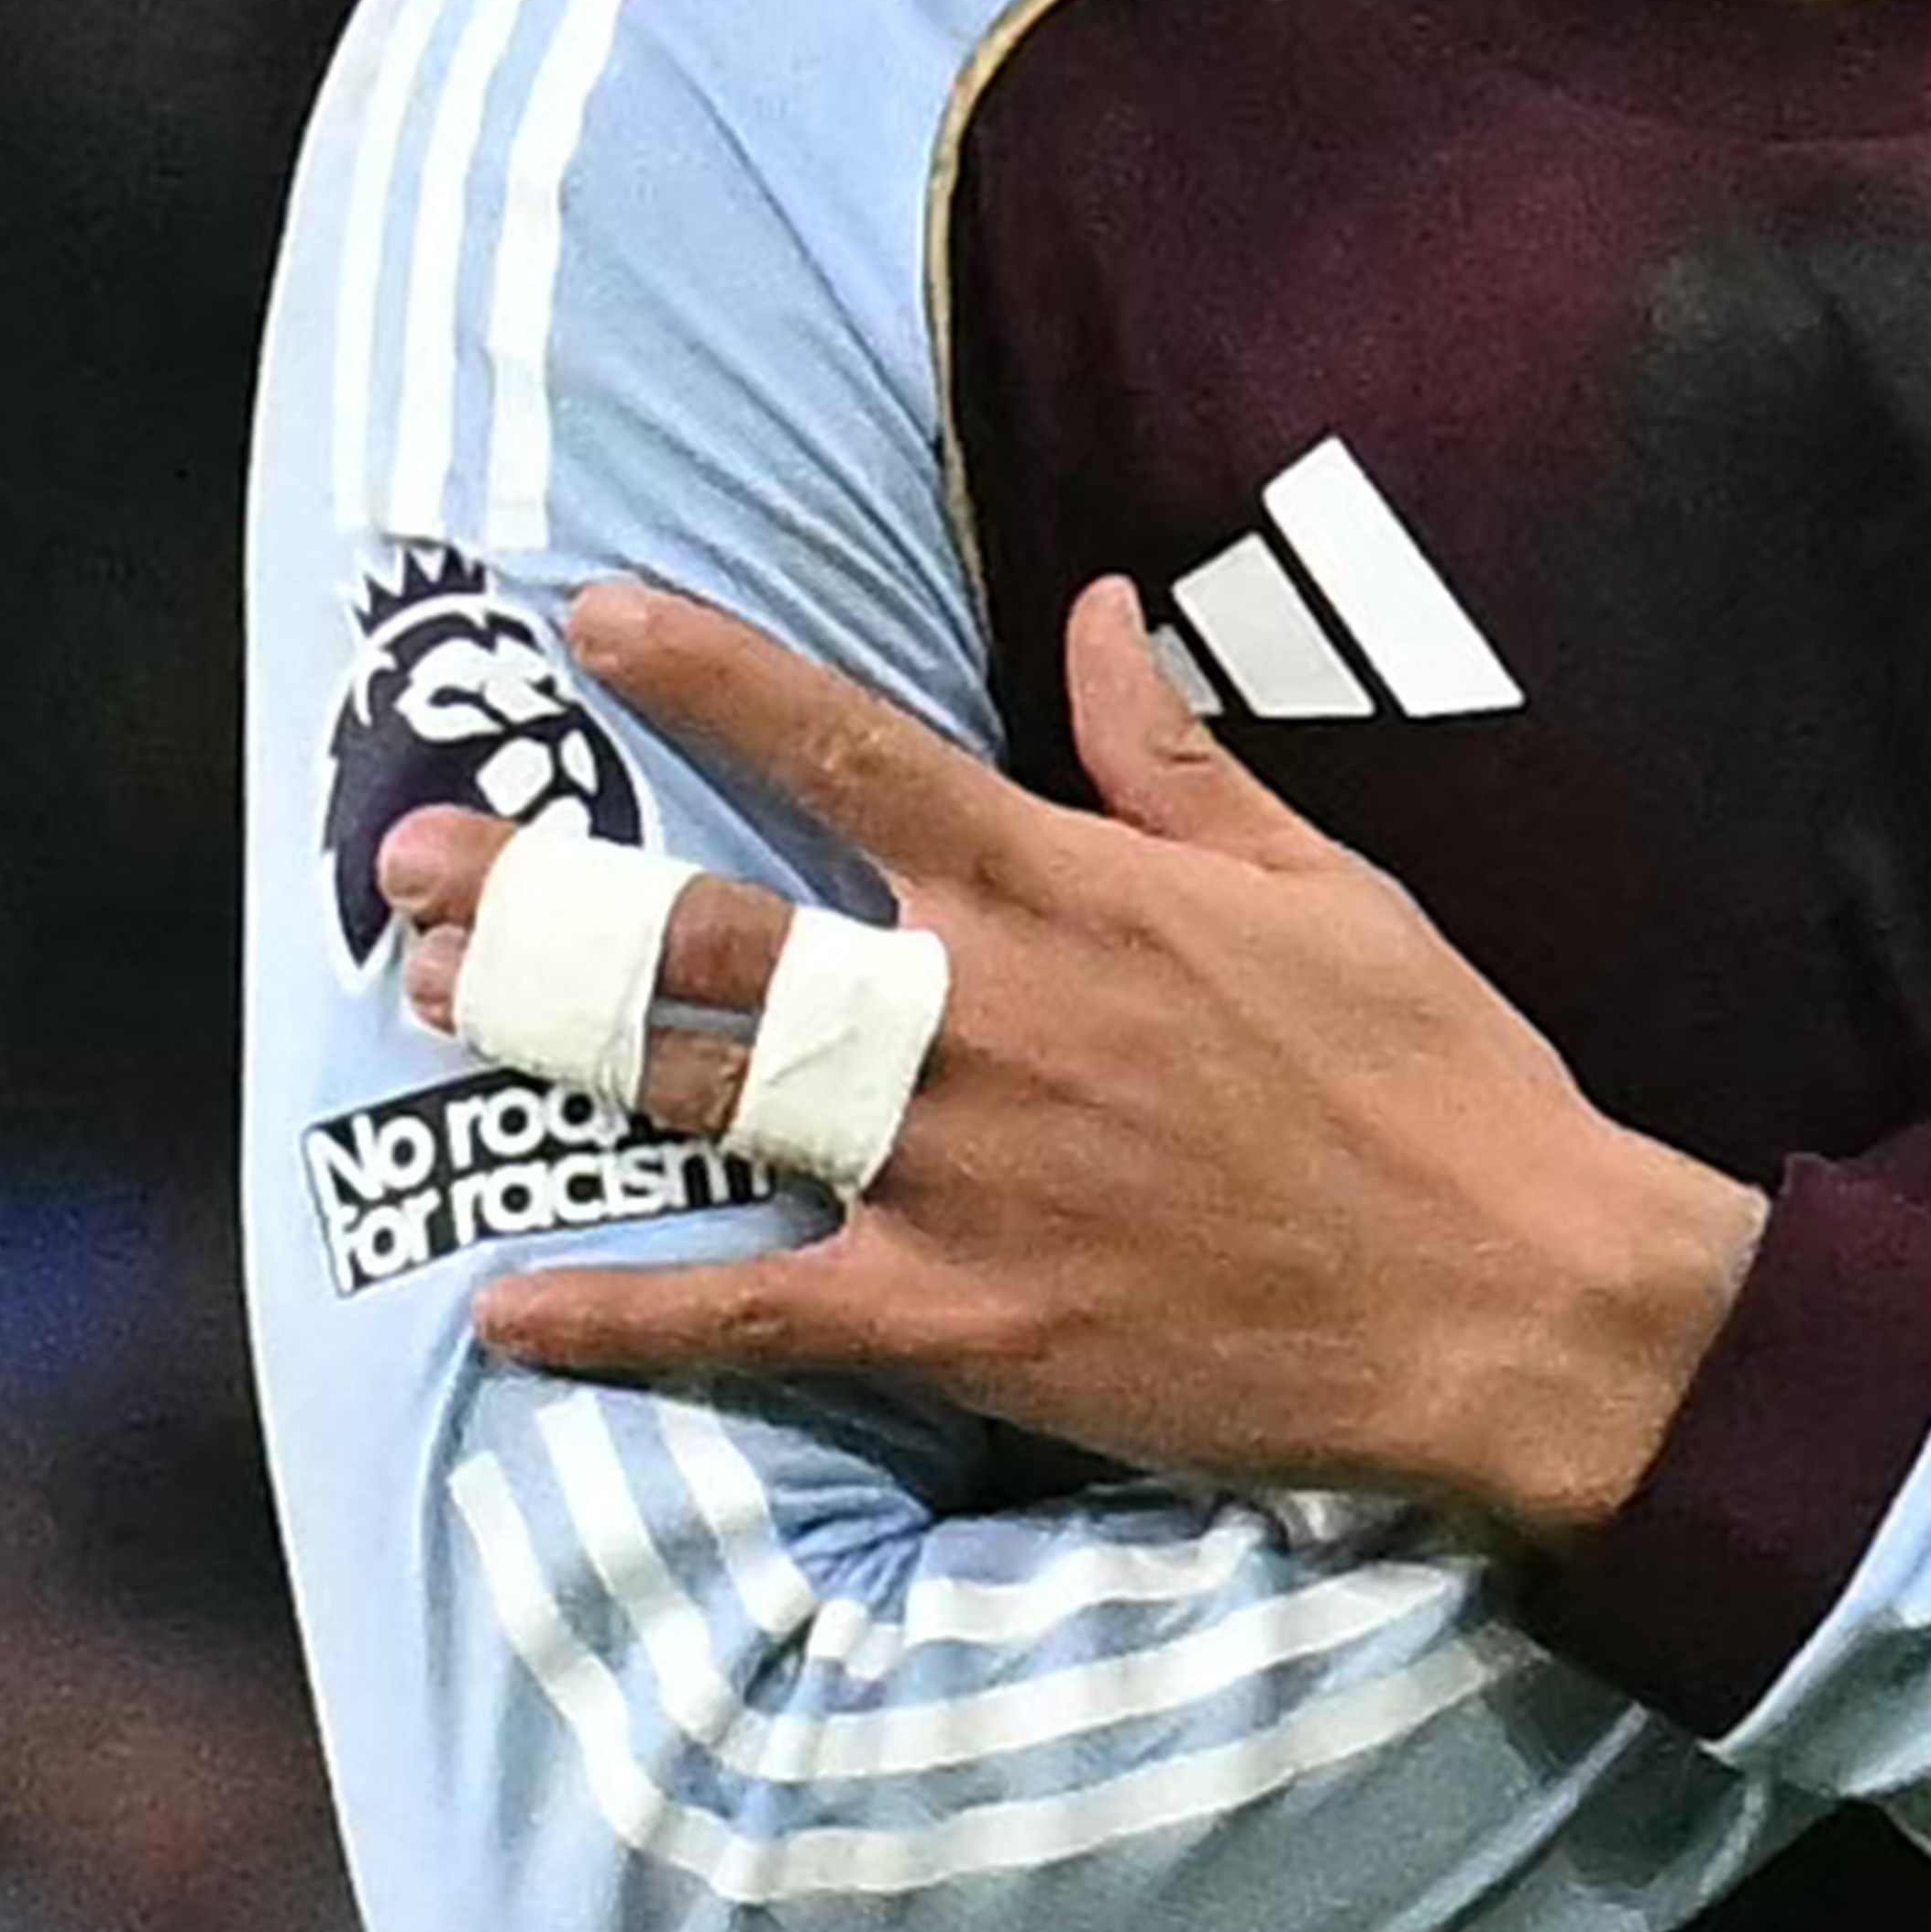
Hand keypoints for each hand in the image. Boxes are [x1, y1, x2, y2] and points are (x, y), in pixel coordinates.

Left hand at [371, 581, 1760, 1544]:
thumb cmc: (1431, 1079)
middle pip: (721, 933)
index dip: (709, 673)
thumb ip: (1173, 756)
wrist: (1512, 1297)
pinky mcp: (965, 1319)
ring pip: (711, 1095)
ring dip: (560, 1046)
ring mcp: (961, 1175)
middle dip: (555, 886)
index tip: (591, 618)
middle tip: (418, 853)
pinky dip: (626, 1318)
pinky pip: (758, 1315)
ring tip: (435, 1002)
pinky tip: (509, 1310)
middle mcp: (985, 1019)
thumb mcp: (1322, 883)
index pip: (851, 747)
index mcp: (1069, 895)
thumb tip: (1092, 612)